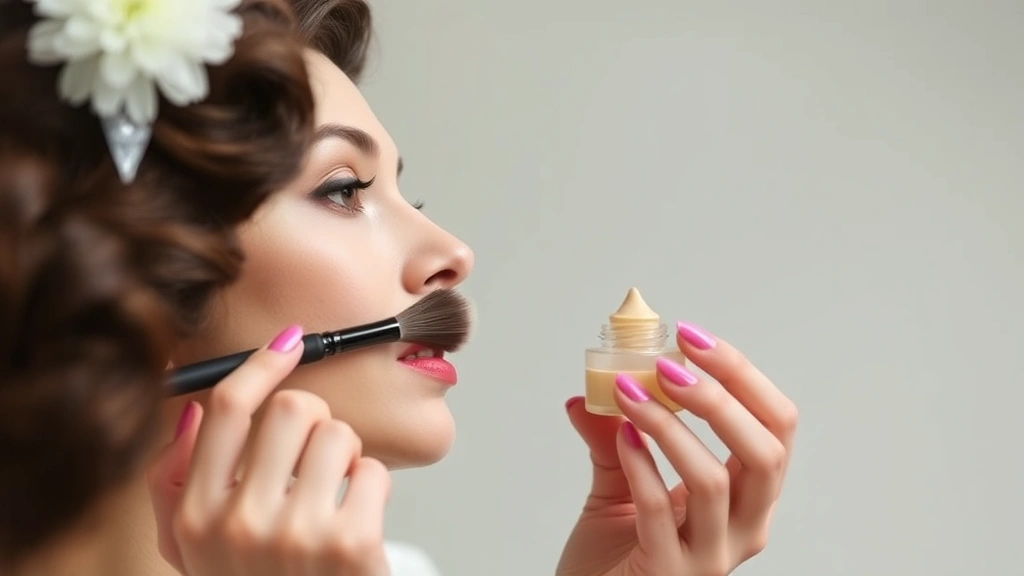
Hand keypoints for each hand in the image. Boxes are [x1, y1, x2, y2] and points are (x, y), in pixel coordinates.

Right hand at [147, 325, 391, 575]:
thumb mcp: (194, 548)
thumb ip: (175, 482)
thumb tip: (191, 410)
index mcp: (195, 516)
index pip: (224, 409)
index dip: (261, 364)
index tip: (288, 342)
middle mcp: (239, 524)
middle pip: (292, 409)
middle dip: (315, 420)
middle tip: (316, 454)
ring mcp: (297, 536)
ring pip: (339, 435)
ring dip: (346, 455)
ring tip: (336, 492)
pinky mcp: (351, 545)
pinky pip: (375, 471)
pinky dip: (374, 488)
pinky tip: (358, 519)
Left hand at [558, 322, 796, 575]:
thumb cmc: (613, 558)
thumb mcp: (619, 487)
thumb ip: (614, 438)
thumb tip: (591, 389)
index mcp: (748, 500)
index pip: (775, 429)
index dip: (742, 376)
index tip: (692, 338)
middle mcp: (743, 530)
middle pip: (765, 453)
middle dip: (722, 397)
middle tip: (670, 364)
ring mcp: (709, 559)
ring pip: (714, 481)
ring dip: (669, 426)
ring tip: (630, 393)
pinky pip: (659, 512)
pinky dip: (641, 465)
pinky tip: (621, 435)